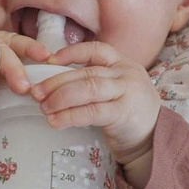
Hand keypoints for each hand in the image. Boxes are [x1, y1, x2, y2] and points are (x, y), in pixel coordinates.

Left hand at [28, 41, 160, 165]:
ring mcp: (128, 92)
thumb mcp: (117, 89)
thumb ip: (96, 81)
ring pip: (88, 89)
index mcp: (123, 63)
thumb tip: (54, 84)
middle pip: (86, 73)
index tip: (49, 60)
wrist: (153, 139)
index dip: (71, 53)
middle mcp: (127, 73)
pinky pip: (92, 112)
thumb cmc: (129, 114)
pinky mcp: (124, 113)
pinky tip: (56, 122)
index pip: (95, 49)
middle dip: (57, 82)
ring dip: (61, 98)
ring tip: (44, 107)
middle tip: (35, 92)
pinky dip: (70, 116)